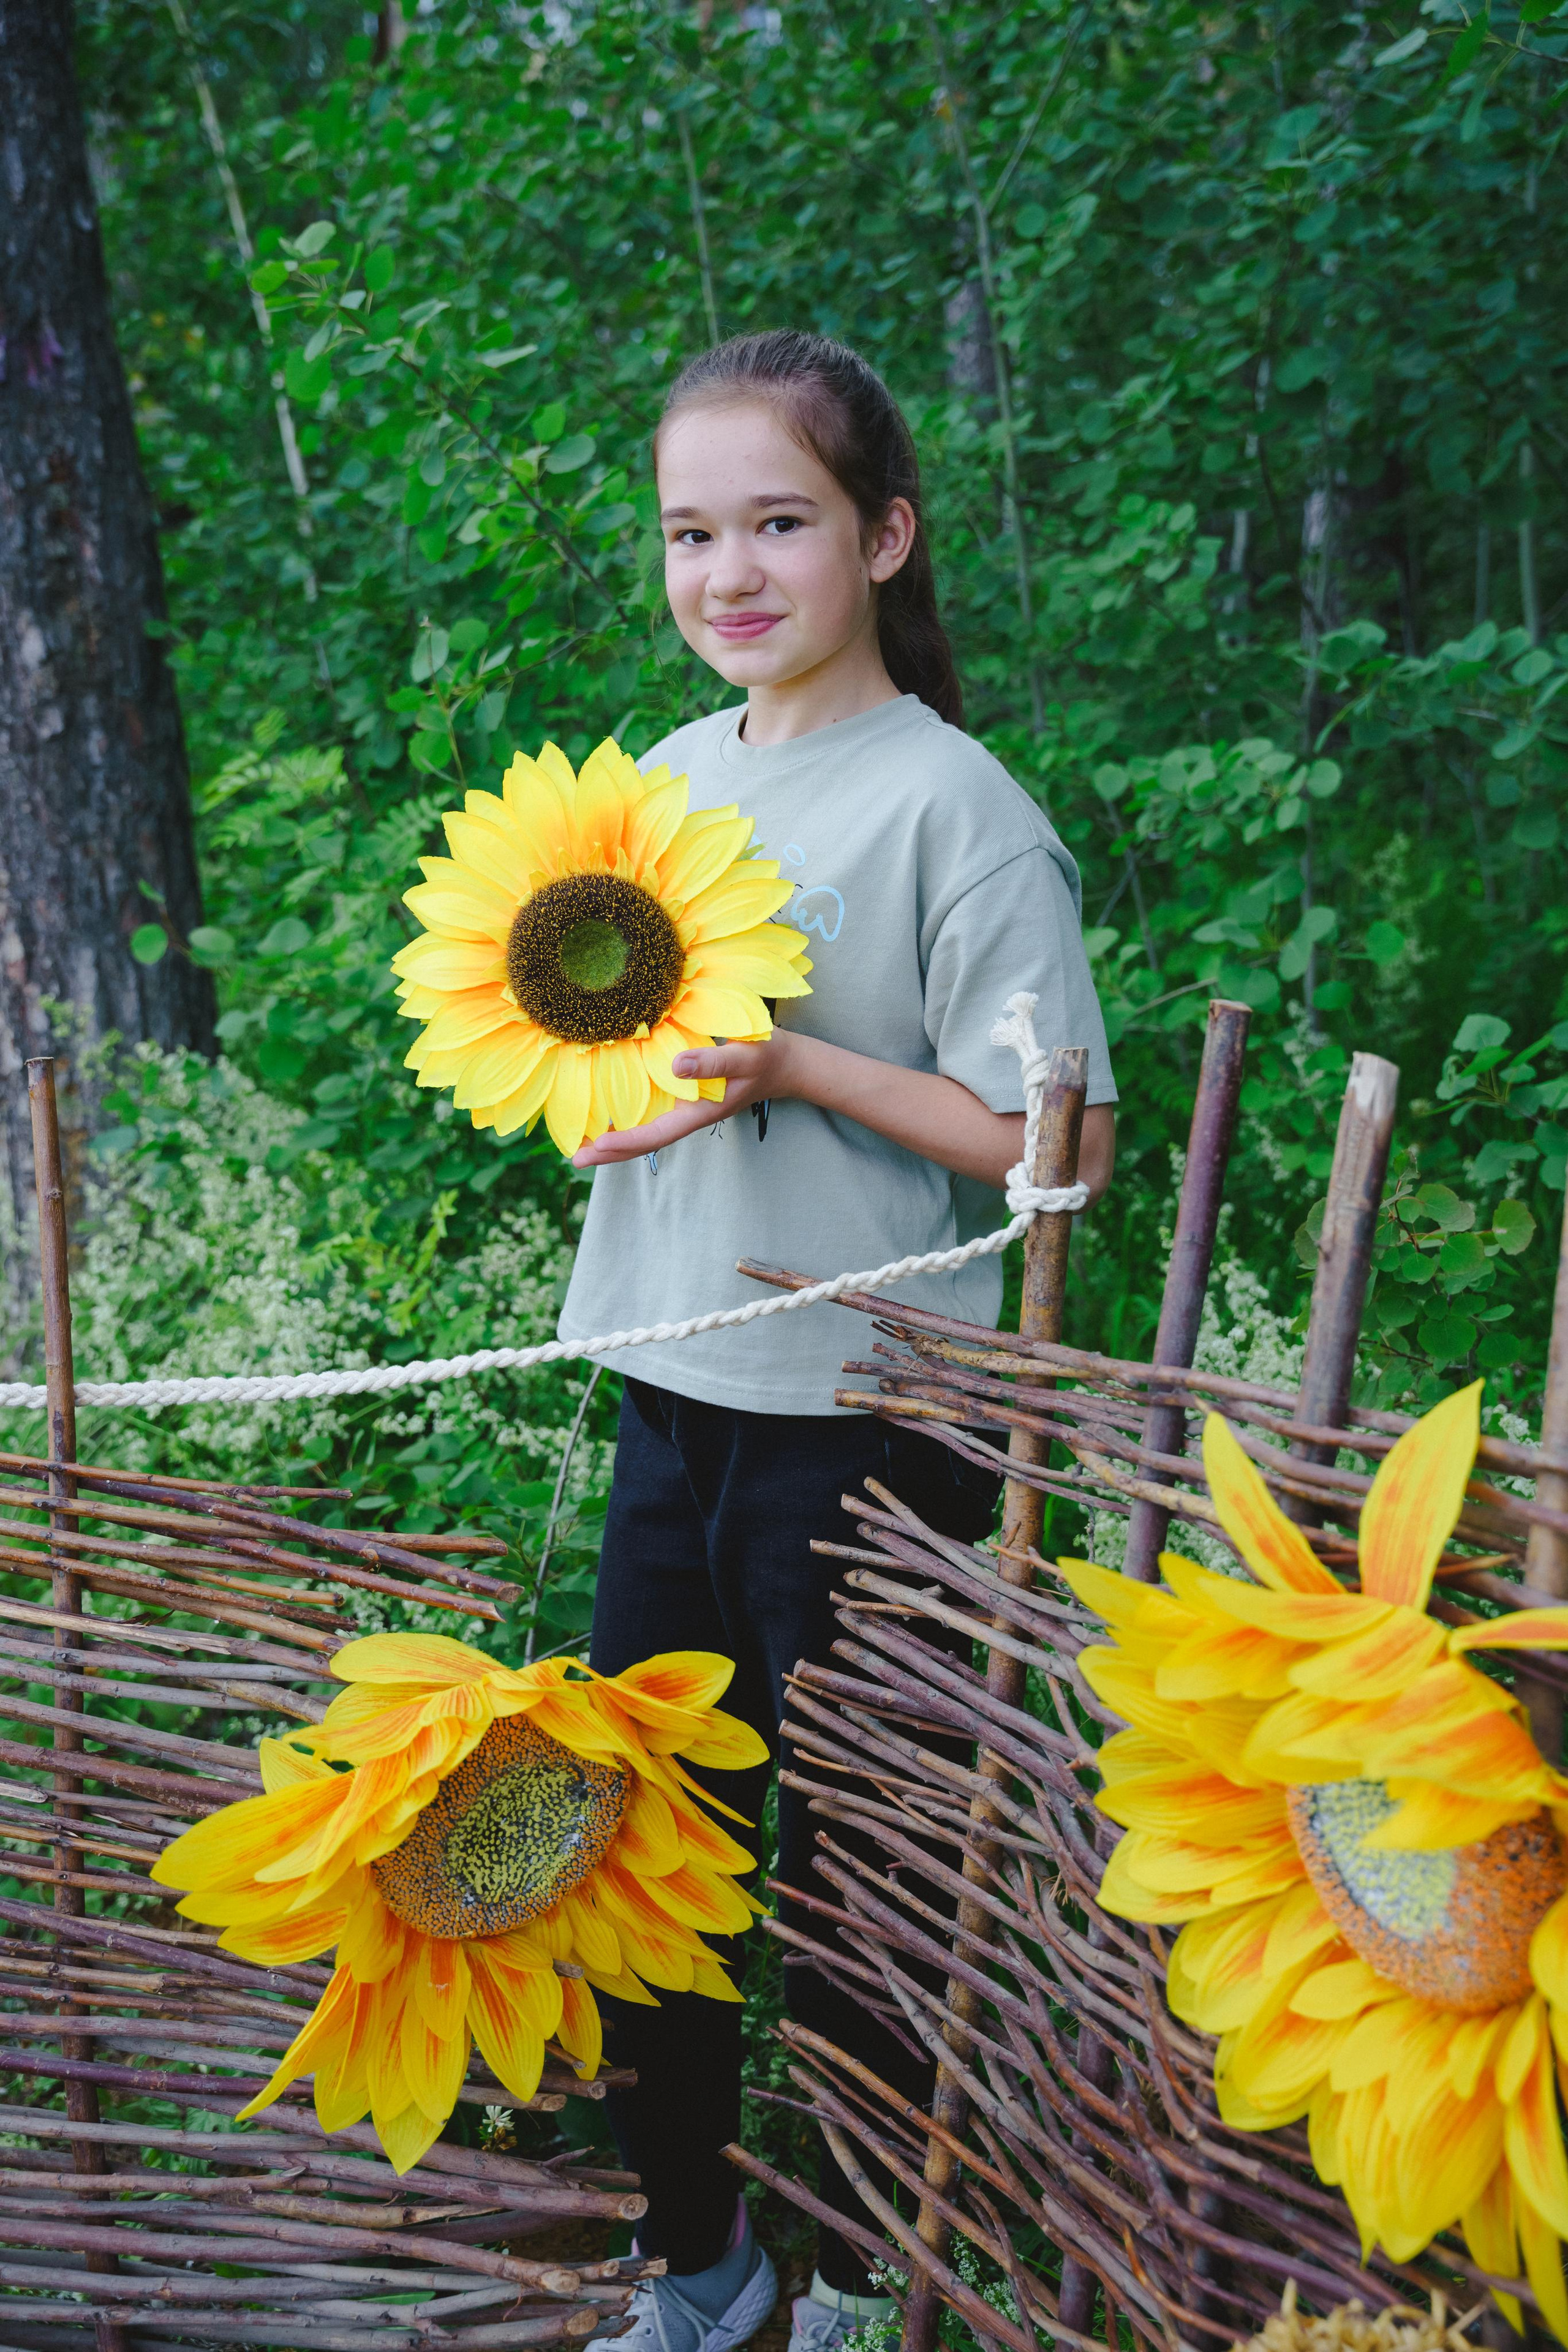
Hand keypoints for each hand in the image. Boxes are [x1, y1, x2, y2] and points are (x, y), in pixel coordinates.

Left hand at [571, 1035, 794, 1166]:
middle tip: (574, 1157)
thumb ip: (712, 1062)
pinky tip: (609, 1111)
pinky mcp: (686, 1096)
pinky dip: (629, 1116)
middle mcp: (688, 1115)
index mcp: (699, 1112)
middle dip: (610, 1151)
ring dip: (615, 1137)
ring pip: (646, 1129)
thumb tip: (675, 1065)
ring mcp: (687, 1109)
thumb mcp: (744, 1055)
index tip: (594, 1146)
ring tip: (581, 1142)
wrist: (787, 1062)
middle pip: (644, 1141)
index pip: (656, 1135)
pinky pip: (652, 1111)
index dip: (625, 1142)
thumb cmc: (766, 1057)